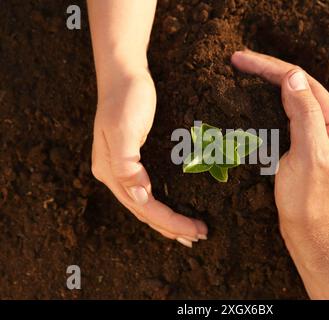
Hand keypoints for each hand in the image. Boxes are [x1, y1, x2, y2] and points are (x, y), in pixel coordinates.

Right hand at [91, 68, 206, 246]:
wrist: (124, 73)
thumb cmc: (127, 98)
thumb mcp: (125, 129)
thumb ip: (126, 165)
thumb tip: (138, 197)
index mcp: (110, 171)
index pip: (144, 207)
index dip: (170, 222)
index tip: (196, 230)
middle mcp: (114, 175)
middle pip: (144, 211)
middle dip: (171, 227)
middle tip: (200, 236)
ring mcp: (122, 168)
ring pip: (145, 204)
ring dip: (166, 221)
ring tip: (189, 232)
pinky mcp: (132, 160)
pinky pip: (147, 191)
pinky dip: (161, 205)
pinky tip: (173, 209)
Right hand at [232, 50, 328, 298]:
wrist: (315, 233)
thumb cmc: (313, 202)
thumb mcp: (311, 157)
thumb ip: (306, 115)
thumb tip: (293, 76)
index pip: (300, 81)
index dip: (269, 67)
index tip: (239, 60)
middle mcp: (327, 122)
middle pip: (296, 84)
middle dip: (267, 70)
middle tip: (237, 61)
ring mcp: (316, 133)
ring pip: (290, 98)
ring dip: (267, 83)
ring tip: (243, 74)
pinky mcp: (303, 145)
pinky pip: (285, 115)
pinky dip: (267, 103)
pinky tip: (254, 102)